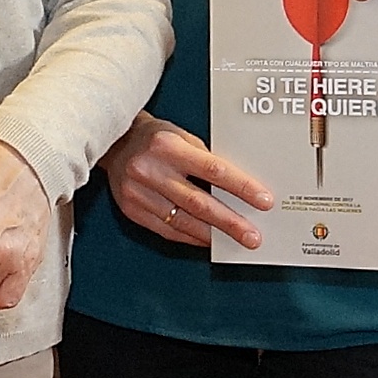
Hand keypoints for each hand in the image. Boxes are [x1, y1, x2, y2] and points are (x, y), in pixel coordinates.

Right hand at [101, 112, 273, 250]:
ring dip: (213, 234)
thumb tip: (238, 187)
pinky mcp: (132, 210)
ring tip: (235, 241)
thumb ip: (205, 158)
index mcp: (167, 146)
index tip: (263, 200)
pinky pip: (166, 230)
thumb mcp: (181, 136)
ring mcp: (138, 193)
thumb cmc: (153, 138)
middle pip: (199, 202)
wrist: (113, 144)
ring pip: (183, 221)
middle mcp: (150, 170)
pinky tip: (207, 239)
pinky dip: (190, 237)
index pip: (213, 170)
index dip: (241, 187)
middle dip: (230, 222)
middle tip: (253, 236)